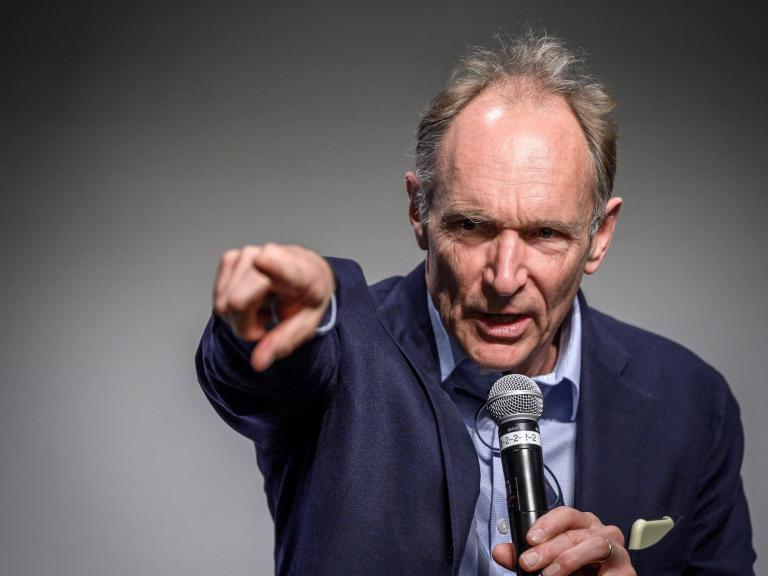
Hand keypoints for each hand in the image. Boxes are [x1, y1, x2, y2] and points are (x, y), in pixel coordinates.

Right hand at [213, 243, 334, 370]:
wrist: (306, 272)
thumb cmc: (307, 296)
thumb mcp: (306, 323)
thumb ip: (282, 341)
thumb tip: (258, 362)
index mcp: (300, 273)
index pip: (283, 268)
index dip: (272, 266)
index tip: (262, 261)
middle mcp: (270, 256)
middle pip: (236, 303)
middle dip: (246, 325)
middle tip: (268, 320)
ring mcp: (247, 254)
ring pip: (224, 304)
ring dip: (240, 317)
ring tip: (263, 308)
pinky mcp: (231, 258)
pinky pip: (218, 300)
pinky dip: (232, 308)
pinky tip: (252, 300)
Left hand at [492, 507, 634, 575]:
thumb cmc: (576, 571)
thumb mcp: (548, 562)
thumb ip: (524, 555)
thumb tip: (499, 552)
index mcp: (581, 524)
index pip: (565, 514)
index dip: (547, 524)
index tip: (529, 539)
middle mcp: (600, 531)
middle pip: (573, 533)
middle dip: (548, 549)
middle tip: (529, 563)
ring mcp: (615, 549)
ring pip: (593, 545)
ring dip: (568, 560)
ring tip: (550, 575)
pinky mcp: (626, 569)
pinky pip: (611, 570)